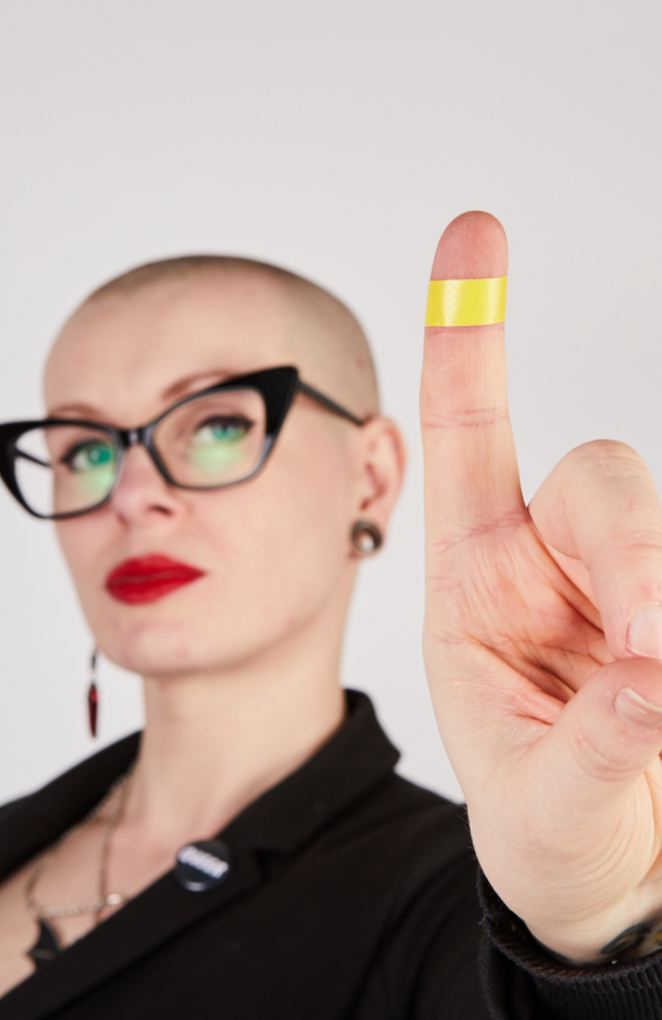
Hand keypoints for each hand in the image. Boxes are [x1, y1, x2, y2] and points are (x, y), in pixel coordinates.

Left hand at [421, 211, 661, 962]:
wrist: (603, 882)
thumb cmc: (547, 823)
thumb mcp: (540, 805)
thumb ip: (597, 749)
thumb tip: (656, 676)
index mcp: (479, 584)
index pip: (470, 435)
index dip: (469, 335)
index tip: (474, 228)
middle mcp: (556, 564)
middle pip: (604, 477)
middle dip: (636, 552)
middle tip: (652, 648)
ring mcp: (632, 584)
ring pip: (657, 518)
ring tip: (660, 700)